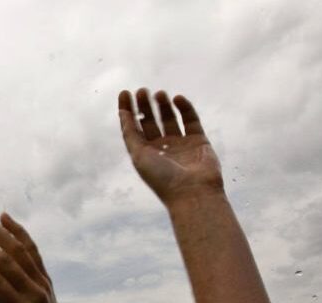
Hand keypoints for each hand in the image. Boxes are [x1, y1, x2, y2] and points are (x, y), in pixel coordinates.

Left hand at [118, 88, 223, 205]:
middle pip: (151, 121)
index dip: (128, 110)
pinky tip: (177, 98)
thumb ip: (130, 134)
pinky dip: (185, 107)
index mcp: (145, 153)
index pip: (134, 127)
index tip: (124, 93)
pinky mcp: (199, 140)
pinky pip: (190, 119)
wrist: (192, 192)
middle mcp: (162, 148)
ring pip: (170, 118)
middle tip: (142, 90)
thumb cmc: (162, 178)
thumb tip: (123, 113)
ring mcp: (181, 143)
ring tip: (159, 93)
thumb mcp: (138, 155)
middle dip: (145, 105)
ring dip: (163, 104)